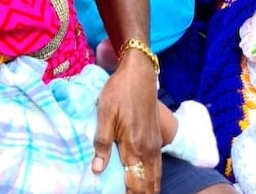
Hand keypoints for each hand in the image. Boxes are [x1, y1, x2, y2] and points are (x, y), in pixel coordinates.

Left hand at [92, 53, 161, 193]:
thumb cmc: (119, 91)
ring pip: (155, 176)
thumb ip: (102, 141)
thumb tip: (97, 169)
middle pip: (148, 182)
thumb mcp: (105, 113)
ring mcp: (154, 144)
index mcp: (134, 145)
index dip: (130, 193)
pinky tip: (151, 182)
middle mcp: (148, 149)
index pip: (134, 181)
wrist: (140, 73)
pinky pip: (158, 165)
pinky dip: (155, 178)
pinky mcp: (157, 138)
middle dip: (141, 193)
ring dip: (150, 189)